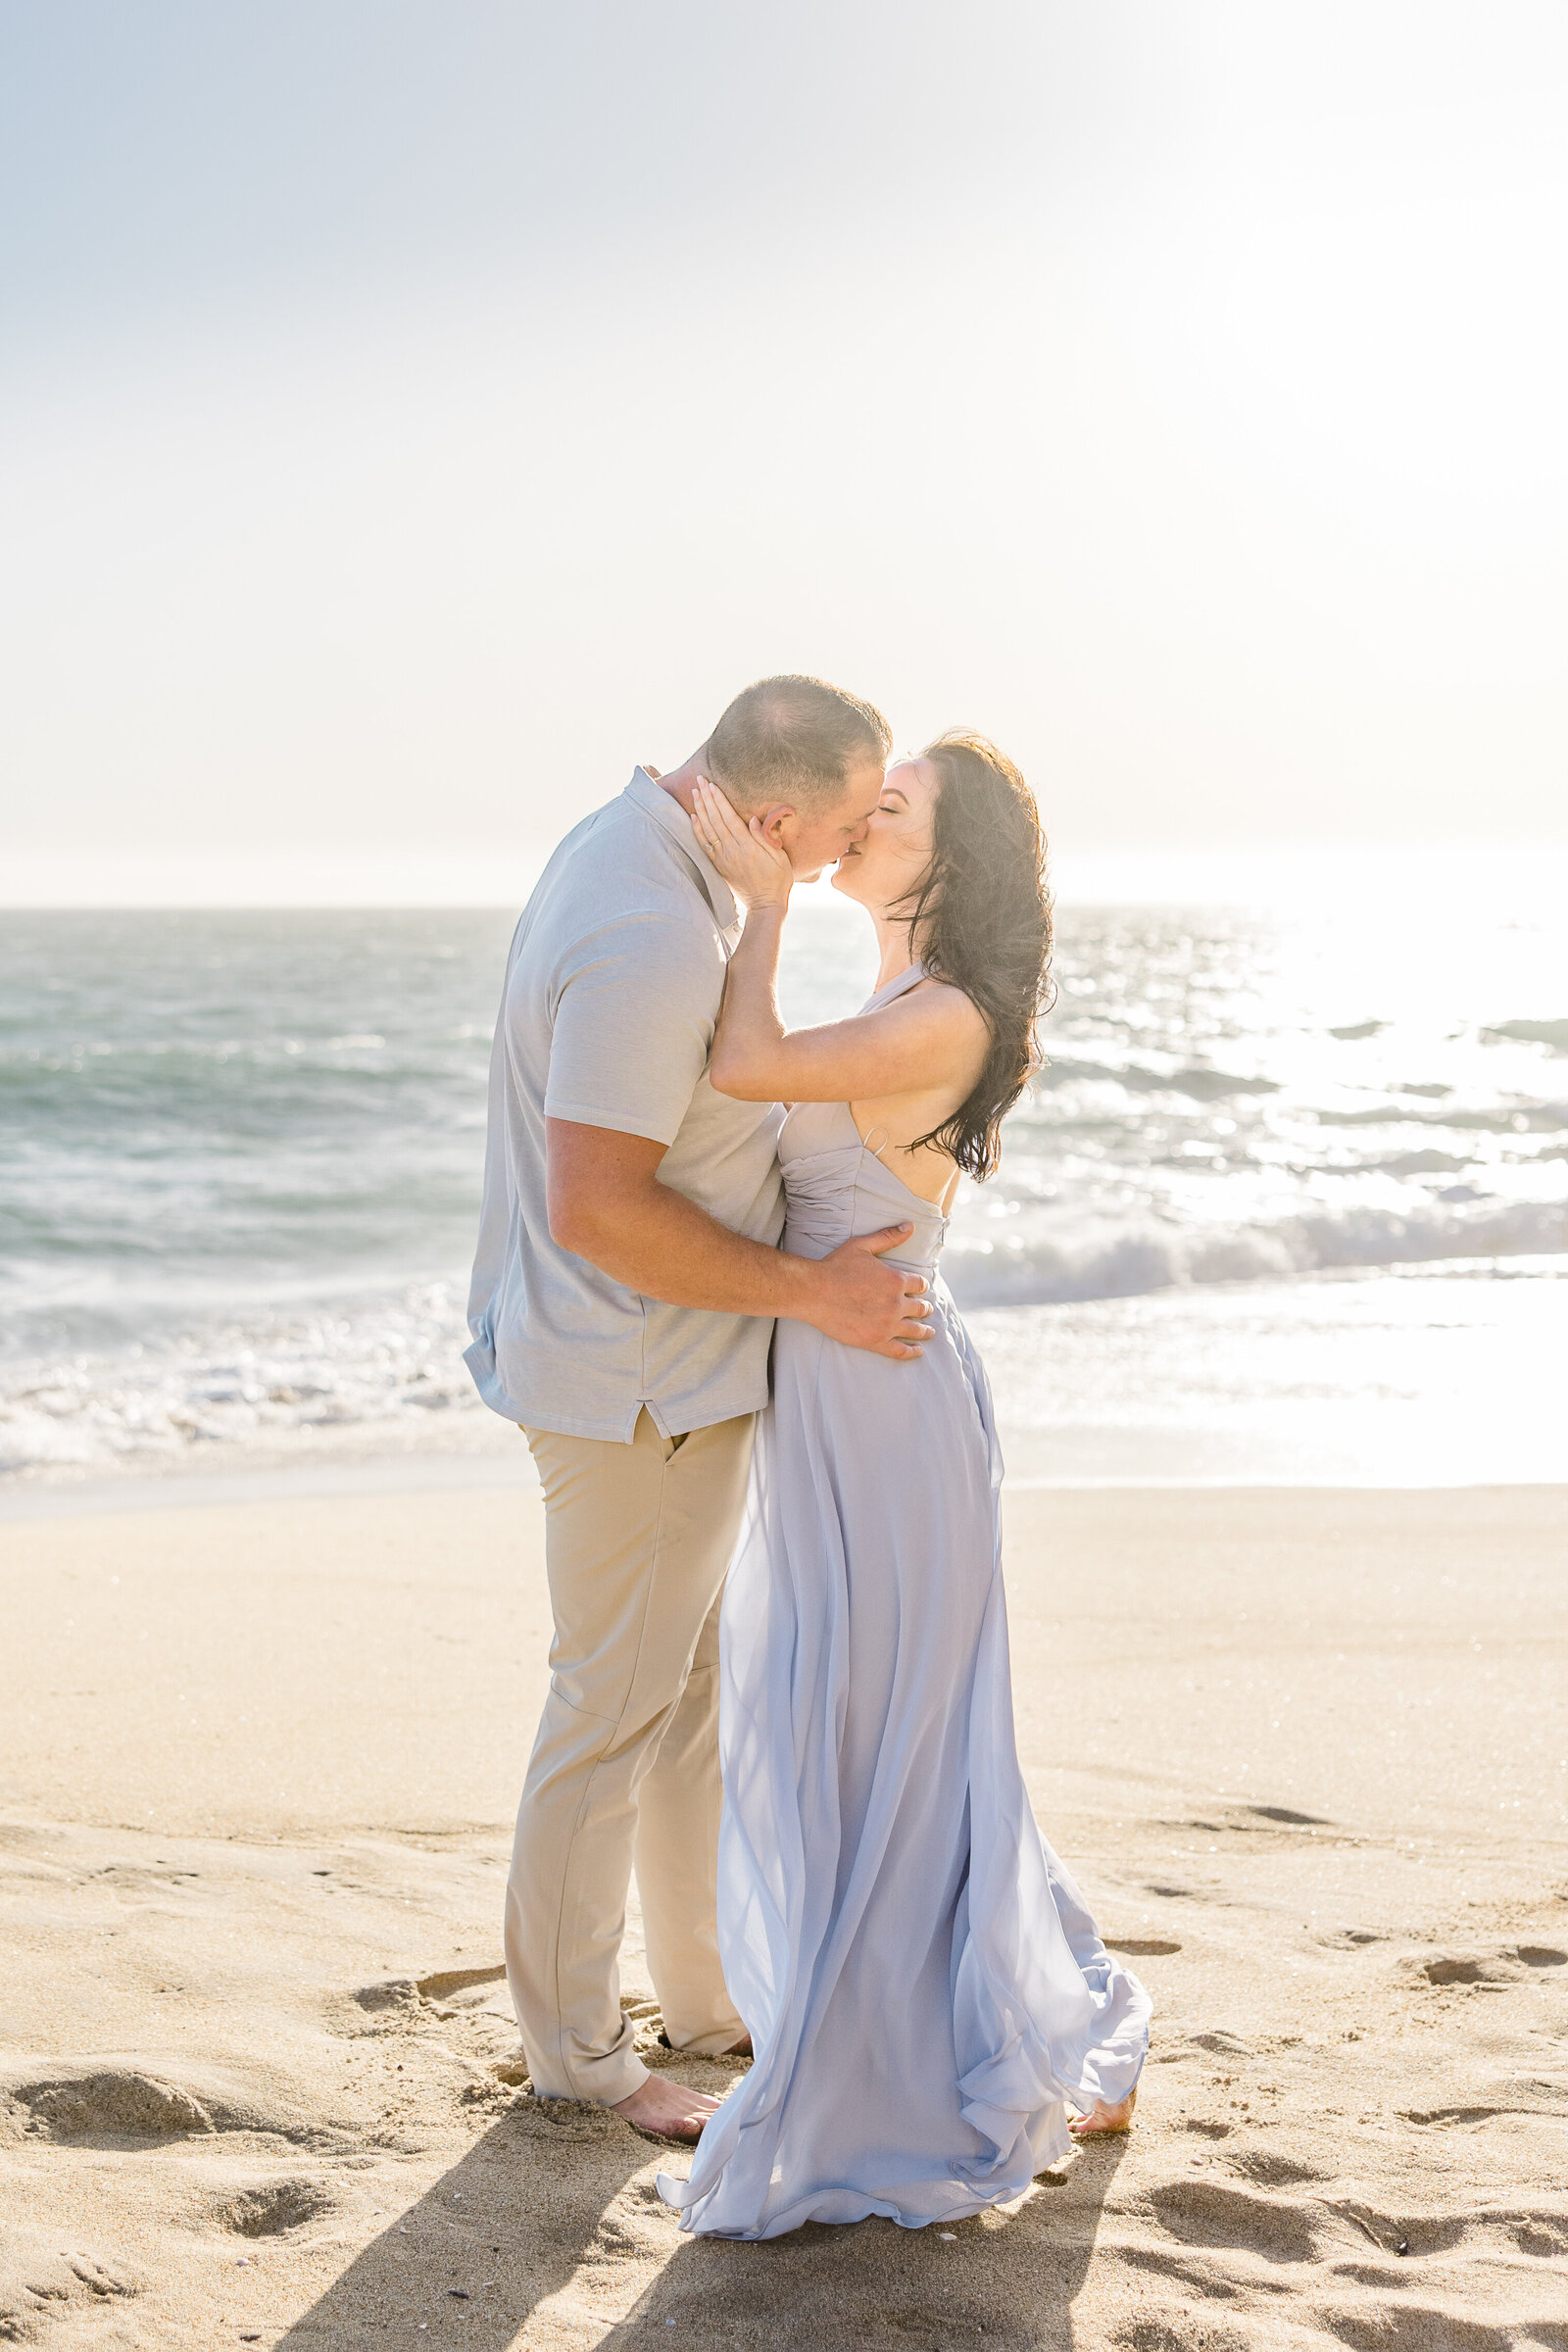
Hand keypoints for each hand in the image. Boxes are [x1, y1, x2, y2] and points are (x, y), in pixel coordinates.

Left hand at [691, 778, 793, 910]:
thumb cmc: (778, 880)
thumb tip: (752, 819)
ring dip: (700, 809)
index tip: (712, 784)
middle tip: (700, 780)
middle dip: (707, 798)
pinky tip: (693, 817)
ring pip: (707, 829)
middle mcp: (731, 851)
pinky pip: (704, 845)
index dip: (719, 800)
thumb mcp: (779, 857)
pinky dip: (697, 830)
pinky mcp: (719, 866)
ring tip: (695, 792)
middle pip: (715, 819)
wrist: (765, 905)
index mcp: (747, 846)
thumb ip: (764, 837)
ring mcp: (723, 859)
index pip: (729, 817)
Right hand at [803, 1224, 933, 1359]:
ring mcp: (887, 1325)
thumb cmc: (836, 1267)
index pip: (920, 1285)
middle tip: (925, 1310)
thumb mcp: (862, 1246)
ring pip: (915, 1330)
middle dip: (924, 1308)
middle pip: (920, 1308)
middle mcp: (896, 1304)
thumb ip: (888, 1237)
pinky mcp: (876, 1341)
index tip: (919, 1289)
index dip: (920, 1286)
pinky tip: (918, 1351)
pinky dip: (912, 1351)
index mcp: (896, 1280)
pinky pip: (901, 1350)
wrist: (814, 1292)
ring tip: (929, 1332)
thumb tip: (909, 1226)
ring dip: (924, 1330)